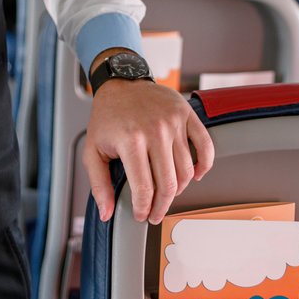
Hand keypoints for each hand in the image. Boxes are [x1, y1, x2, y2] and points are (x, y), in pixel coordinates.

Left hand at [83, 76, 214, 224]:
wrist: (121, 83)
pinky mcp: (187, 114)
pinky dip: (204, 165)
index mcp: (131, 140)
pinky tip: (195, 175)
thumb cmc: (107, 116)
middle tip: (155, 213)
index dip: (144, 208)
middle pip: (169, 184)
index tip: (141, 215)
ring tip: (168, 193)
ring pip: (187, 170)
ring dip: (179, 189)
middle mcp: (155, 130)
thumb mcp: (92, 150)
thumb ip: (99, 185)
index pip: (144, 188)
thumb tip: (106, 213)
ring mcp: (174, 121)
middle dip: (162, 206)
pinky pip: (206, 146)